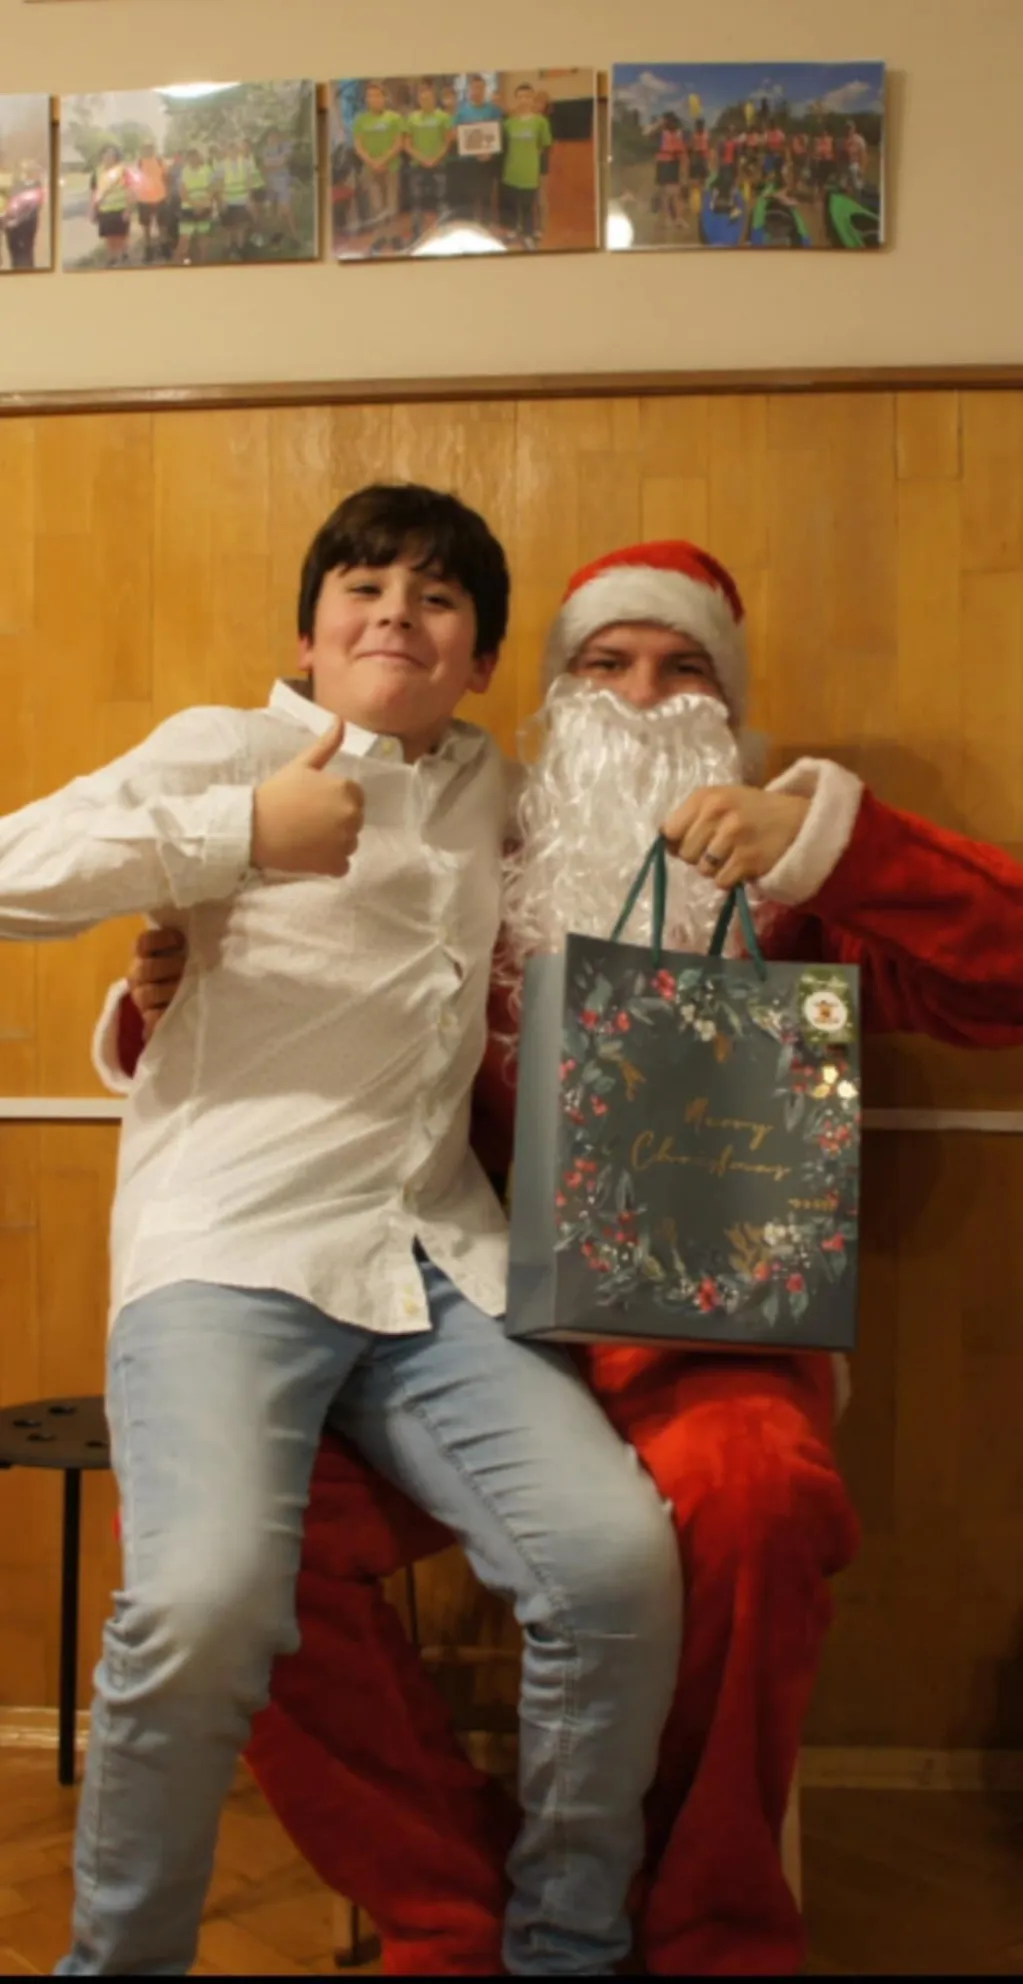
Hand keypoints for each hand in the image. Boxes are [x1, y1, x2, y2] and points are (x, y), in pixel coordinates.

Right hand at [130, 927, 186, 1042]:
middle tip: (187, 967)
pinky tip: (181, 1009)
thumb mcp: (183, 952)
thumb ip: (187, 942)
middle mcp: (138, 974)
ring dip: (171, 990)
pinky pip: (153, 1018)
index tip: (181, 940)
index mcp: (143, 954)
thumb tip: (213, 926)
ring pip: (149, 993)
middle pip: (146, 968)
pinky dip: (166, 1013)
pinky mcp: (148, 1019)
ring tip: (190, 988)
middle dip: (169, 966)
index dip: (161, 940)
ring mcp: (141, 998)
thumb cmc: (182, 969)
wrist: (173, 1002)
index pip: (144, 942)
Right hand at [252, 717, 363, 878]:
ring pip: (350, 843)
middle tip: (308, 820)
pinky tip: (309, 853)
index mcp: (346, 789)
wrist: (252, 828)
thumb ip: (326, 744)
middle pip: (354, 820)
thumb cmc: (276, 793)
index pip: (355, 796)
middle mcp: (351, 816)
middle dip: (337, 820)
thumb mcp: (301, 764)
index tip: (313, 803)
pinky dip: (330, 863)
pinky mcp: (335, 865)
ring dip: (335, 842)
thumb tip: (341, 720)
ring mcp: (345, 843)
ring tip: (307, 837)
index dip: (334, 799)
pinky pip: (343, 865)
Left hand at [661, 785, 809, 890]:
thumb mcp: (721, 801)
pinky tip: (743, 865)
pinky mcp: (747, 859)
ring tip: (733, 855)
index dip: (677, 842)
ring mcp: (733, 836)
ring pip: (702, 870)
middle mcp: (717, 812)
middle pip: (685, 854)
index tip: (691, 842)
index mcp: (705, 796)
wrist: (797, 819)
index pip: (670, 831)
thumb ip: (692, 818)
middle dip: (698, 857)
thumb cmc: (752, 811)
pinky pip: (721, 882)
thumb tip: (666, 846)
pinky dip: (729, 879)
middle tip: (719, 849)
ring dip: (714, 869)